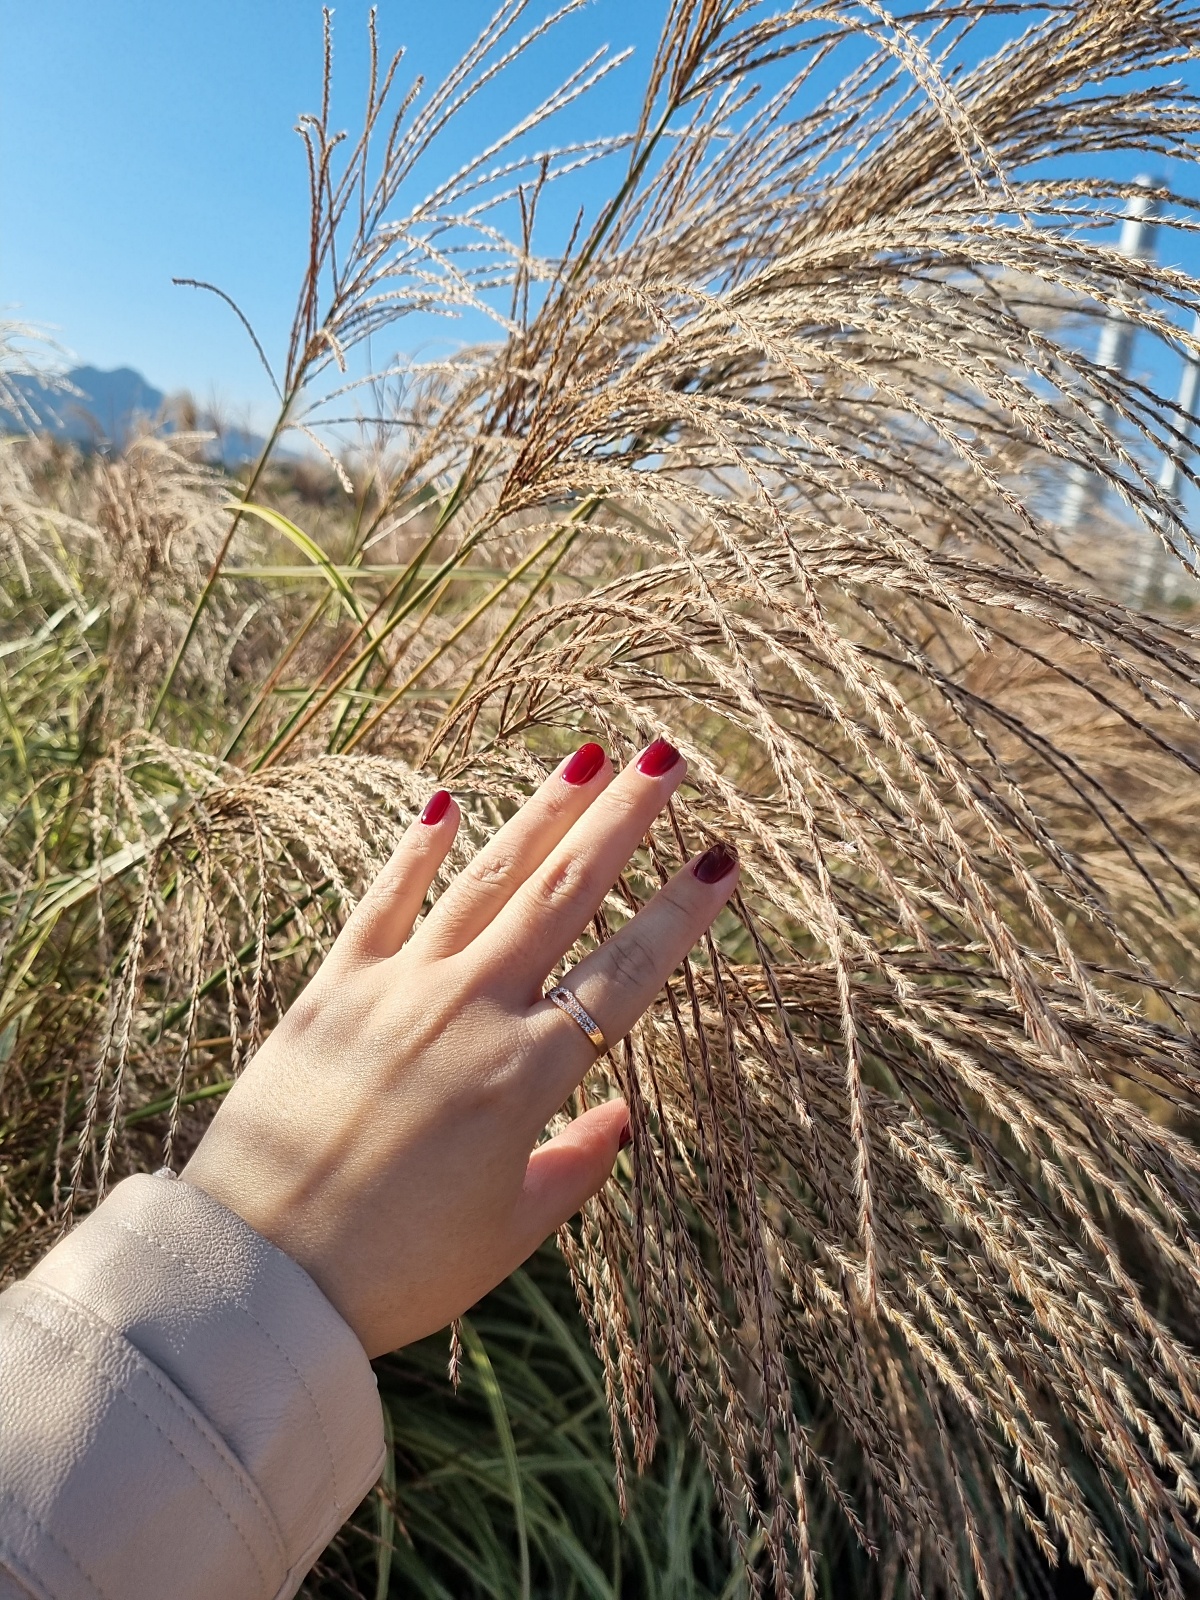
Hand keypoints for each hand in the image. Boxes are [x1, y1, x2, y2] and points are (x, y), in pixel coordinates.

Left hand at [182, 739, 737, 1356]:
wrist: (257, 1271)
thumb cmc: (393, 1271)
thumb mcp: (506, 1236)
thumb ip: (573, 1168)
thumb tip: (621, 1121)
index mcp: (524, 1076)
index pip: (625, 973)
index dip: (681, 914)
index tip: (723, 860)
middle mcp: (469, 1012)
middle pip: (563, 895)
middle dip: (621, 821)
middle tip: (666, 760)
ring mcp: (398, 990)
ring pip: (486, 880)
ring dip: (542, 813)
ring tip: (589, 756)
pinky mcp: (332, 989)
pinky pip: (382, 902)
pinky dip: (415, 851)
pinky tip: (445, 800)